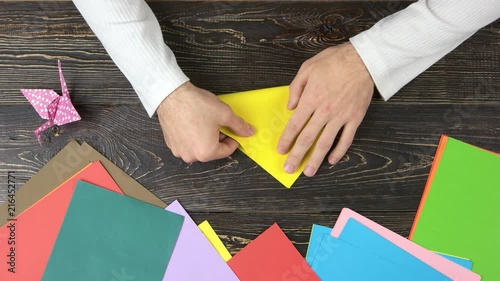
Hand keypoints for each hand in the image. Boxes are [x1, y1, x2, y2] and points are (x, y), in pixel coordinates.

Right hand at [157, 82, 253, 162]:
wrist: (171, 95)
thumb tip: (249, 132)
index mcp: (206, 153)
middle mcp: (191, 156)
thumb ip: (239, 126)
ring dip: (204, 137)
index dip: (232, 138)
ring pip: (199, 147)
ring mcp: (179, 151)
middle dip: (217, 137)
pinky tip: (192, 122)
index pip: (227, 151)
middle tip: (217, 122)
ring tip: (203, 121)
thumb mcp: (224, 114)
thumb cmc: (196, 105)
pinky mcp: (171, 144)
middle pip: (212, 150)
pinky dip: (192, 136)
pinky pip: (187, 143)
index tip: (232, 129)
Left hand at [278, 42, 373, 176]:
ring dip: (316, 159)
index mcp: (312, 99)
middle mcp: (325, 111)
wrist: (364, 59)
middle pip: (308, 138)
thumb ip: (296, 88)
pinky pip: (346, 139)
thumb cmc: (335, 61)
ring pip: (326, 143)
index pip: (295, 124)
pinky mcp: (355, 118)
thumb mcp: (308, 68)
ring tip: (308, 172)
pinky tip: (331, 160)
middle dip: (297, 155)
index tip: (281, 150)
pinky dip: (339, 151)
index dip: (287, 139)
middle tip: (289, 168)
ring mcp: (341, 117)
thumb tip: (289, 106)